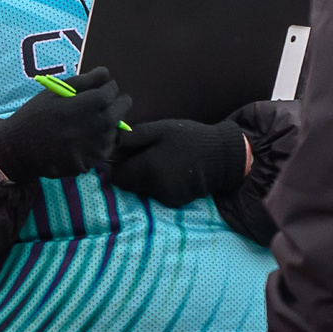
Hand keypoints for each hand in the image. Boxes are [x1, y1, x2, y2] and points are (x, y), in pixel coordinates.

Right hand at [0, 66, 128, 182]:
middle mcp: (101, 124)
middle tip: (94, 108)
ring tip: (85, 126)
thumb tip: (106, 73)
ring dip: (106, 125)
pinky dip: (98, 144)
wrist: (19, 149)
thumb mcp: (54, 92)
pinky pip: (105, 149)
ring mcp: (98, 146)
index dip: (104, 88)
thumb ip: (84, 81)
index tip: (95, 91)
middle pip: (122, 108)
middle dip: (112, 104)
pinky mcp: (93, 163)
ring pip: (116, 130)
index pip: (113, 90)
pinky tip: (81, 141)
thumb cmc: (35, 116)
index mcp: (93, 103)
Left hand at [105, 117, 249, 207]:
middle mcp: (154, 188)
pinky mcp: (175, 202)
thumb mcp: (161, 129)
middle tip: (147, 156)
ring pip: (141, 190)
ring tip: (162, 162)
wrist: (223, 156)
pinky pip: (156, 195)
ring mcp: (166, 198)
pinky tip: (172, 172)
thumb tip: (110, 143)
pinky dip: (159, 186)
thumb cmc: (190, 138)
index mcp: (148, 168)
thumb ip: (133, 137)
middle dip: (132, 172)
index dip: (119, 165)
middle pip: (128, 184)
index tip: (127, 155)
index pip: (117, 176)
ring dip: (145, 179)